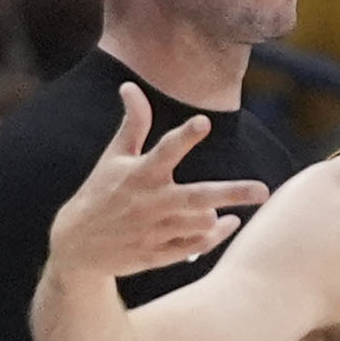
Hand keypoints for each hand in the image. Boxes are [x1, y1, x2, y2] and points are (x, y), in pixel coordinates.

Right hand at [43, 83, 270, 282]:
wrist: (77, 246)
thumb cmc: (100, 193)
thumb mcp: (113, 157)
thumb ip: (133, 124)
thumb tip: (131, 86)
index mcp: (140, 174)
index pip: (165, 150)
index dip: (185, 136)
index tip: (203, 122)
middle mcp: (151, 202)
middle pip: (198, 196)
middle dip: (232, 193)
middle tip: (263, 191)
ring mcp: (156, 231)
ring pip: (200, 223)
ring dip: (215, 216)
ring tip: (223, 210)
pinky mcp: (158, 254)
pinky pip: (196, 245)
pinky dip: (214, 235)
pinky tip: (228, 223)